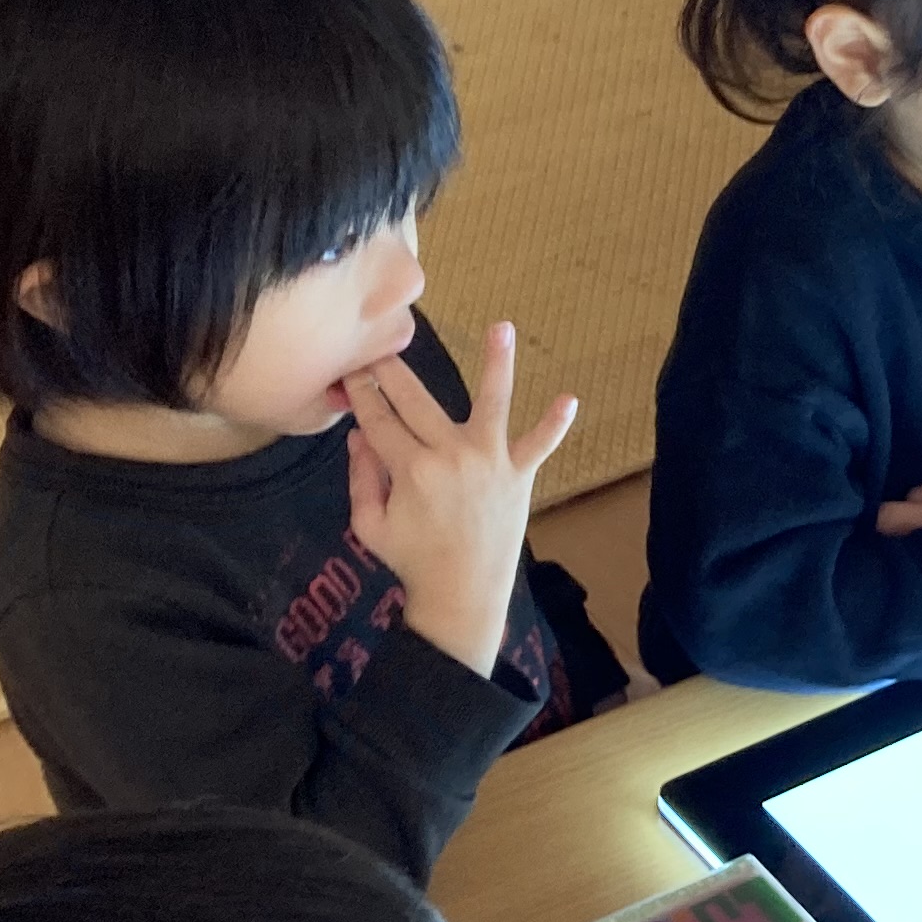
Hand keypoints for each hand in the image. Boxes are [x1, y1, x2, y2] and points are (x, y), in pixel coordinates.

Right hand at [344, 323, 580, 675]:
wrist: (462, 594)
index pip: (379, 420)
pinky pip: (540, 446)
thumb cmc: (412, 560)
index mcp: (410, 469)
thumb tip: (358, 433)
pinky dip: (555, 426)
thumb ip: (360, 477)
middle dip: (394, 373)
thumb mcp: (369, 524)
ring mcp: (488, 462)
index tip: (350, 371)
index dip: (361, 395)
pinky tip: (571, 400)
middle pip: (417, 402)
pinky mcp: (518, 475)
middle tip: (381, 346)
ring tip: (502, 327)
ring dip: (497, 364)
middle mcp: (450, 456)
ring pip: (492, 404)